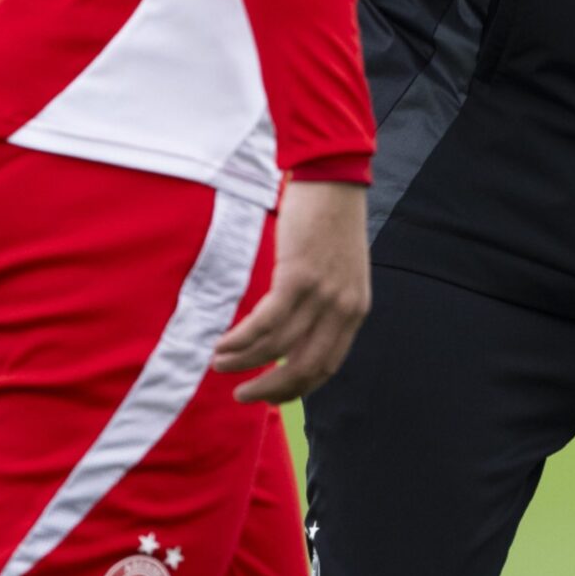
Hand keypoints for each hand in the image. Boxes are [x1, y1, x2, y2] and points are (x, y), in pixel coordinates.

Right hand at [210, 181, 370, 404]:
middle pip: (304, 368)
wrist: (334, 179)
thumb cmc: (331, 221)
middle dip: (269, 389)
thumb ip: (326, 303)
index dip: (296, 387)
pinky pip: (265, 323)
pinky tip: (223, 344)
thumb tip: (297, 332)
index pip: (327, 367)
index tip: (270, 395)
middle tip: (243, 396)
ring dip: (244, 362)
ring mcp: (321, 295)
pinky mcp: (298, 277)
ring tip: (220, 364)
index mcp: (355, 311)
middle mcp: (342, 309)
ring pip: (277, 347)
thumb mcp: (341, 271)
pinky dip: (240, 340)